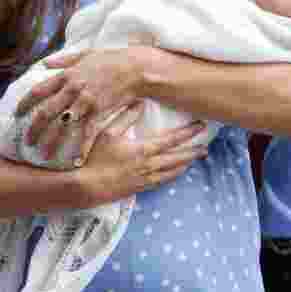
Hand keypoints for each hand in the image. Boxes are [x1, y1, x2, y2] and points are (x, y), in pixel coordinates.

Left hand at [15, 45, 166, 162]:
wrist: (135, 68)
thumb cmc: (111, 60)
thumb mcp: (85, 54)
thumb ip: (64, 60)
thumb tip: (45, 63)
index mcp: (67, 75)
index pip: (38, 91)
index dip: (25, 103)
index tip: (17, 114)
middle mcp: (72, 89)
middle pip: (46, 112)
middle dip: (33, 129)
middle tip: (26, 143)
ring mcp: (86, 101)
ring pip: (62, 126)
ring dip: (51, 142)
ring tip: (43, 156)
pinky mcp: (100, 111)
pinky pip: (87, 133)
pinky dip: (81, 148)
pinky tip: (76, 161)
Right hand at [82, 118, 209, 203]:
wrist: (85, 187)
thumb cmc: (94, 158)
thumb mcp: (107, 133)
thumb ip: (125, 117)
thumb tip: (139, 102)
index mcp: (143, 150)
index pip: (172, 140)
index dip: (188, 133)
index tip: (201, 126)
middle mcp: (149, 165)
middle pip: (178, 158)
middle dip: (193, 152)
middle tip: (206, 148)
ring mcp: (145, 179)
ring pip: (172, 172)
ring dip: (185, 164)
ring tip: (195, 159)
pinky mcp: (139, 189)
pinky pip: (162, 182)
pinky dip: (172, 176)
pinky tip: (176, 174)